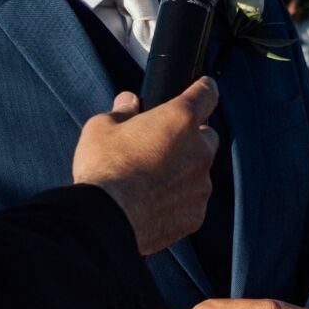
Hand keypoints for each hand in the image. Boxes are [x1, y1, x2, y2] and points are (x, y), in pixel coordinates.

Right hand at [72, 78, 219, 254]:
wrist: (105, 220)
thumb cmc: (103, 168)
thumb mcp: (102, 127)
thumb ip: (122, 111)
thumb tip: (128, 102)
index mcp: (180, 119)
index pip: (206, 94)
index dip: (203, 89)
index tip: (202, 88)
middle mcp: (199, 151)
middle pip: (206, 136)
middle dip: (190, 137)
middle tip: (161, 144)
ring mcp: (201, 185)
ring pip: (199, 171)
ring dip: (183, 171)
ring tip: (150, 180)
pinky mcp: (196, 214)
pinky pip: (191, 200)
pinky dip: (178, 199)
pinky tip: (152, 203)